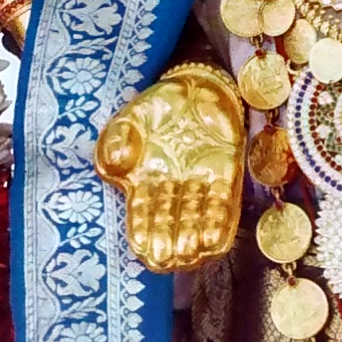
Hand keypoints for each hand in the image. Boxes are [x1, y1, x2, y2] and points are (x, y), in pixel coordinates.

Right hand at [93, 65, 243, 271]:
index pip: (142, 214)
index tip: (144, 249)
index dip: (143, 232)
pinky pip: (222, 202)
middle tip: (168, 258)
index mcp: (144, 181)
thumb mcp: (129, 118)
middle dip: (168, 241)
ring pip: (196, 217)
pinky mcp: (226, 174)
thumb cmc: (157, 106)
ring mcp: (200, 184)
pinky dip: (218, 220)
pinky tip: (214, 239)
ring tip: (192, 252)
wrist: (196, 83)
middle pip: (170, 222)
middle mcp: (172, 190)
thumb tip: (117, 163)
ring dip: (194, 236)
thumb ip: (115, 140)